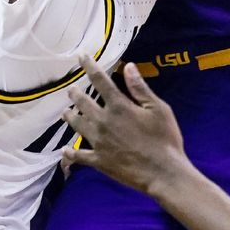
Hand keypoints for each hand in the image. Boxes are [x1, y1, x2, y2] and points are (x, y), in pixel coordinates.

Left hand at [62, 56, 185, 194]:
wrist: (162, 172)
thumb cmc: (165, 138)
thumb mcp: (158, 109)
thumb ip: (140, 88)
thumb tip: (128, 66)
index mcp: (119, 106)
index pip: (100, 81)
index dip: (89, 66)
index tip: (81, 56)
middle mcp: (103, 121)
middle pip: (83, 103)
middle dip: (76, 94)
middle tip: (71, 90)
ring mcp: (98, 142)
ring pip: (77, 126)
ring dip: (70, 117)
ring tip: (66, 112)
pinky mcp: (98, 160)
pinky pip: (79, 156)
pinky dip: (69, 154)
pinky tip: (64, 151)